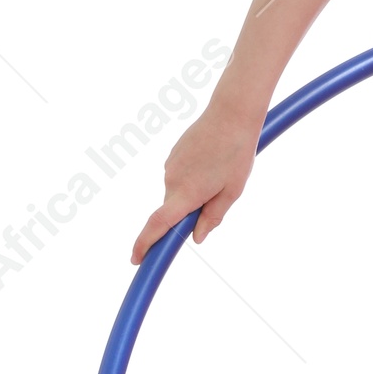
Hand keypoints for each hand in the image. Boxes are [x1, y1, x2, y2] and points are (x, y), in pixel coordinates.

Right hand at [131, 97, 264, 262]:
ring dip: (195, 191)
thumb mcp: (232, 191)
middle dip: (191, 211)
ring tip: (221, 169)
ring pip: (178, 192)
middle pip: (173, 209)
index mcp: (187, 193)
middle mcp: (172, 181)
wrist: (231, 114)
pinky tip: (211, 160)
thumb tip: (196, 237)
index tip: (136, 259)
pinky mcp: (172, 155)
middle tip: (220, 190)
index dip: (145, 244)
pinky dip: (193, 177)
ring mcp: (169, 167)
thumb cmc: (236, 154)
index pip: (158, 225)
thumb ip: (212, 217)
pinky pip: (179, 176)